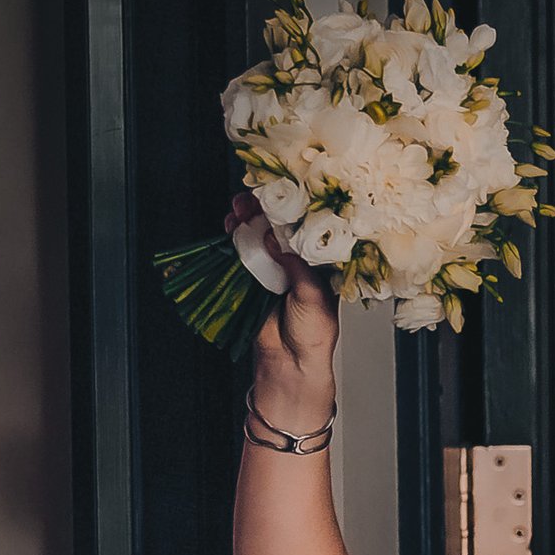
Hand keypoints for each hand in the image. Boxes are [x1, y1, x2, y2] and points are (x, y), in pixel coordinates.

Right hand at [226, 194, 337, 424]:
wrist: (289, 363)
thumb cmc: (313, 333)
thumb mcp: (312, 295)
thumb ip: (296, 266)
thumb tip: (277, 237)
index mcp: (324, 263)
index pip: (312, 226)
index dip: (297, 207)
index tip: (283, 191)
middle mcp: (300, 260)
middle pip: (282, 225)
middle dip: (266, 208)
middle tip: (253, 198)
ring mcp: (276, 266)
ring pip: (260, 233)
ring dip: (248, 218)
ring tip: (239, 208)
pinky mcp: (254, 275)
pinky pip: (243, 250)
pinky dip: (235, 236)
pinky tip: (230, 225)